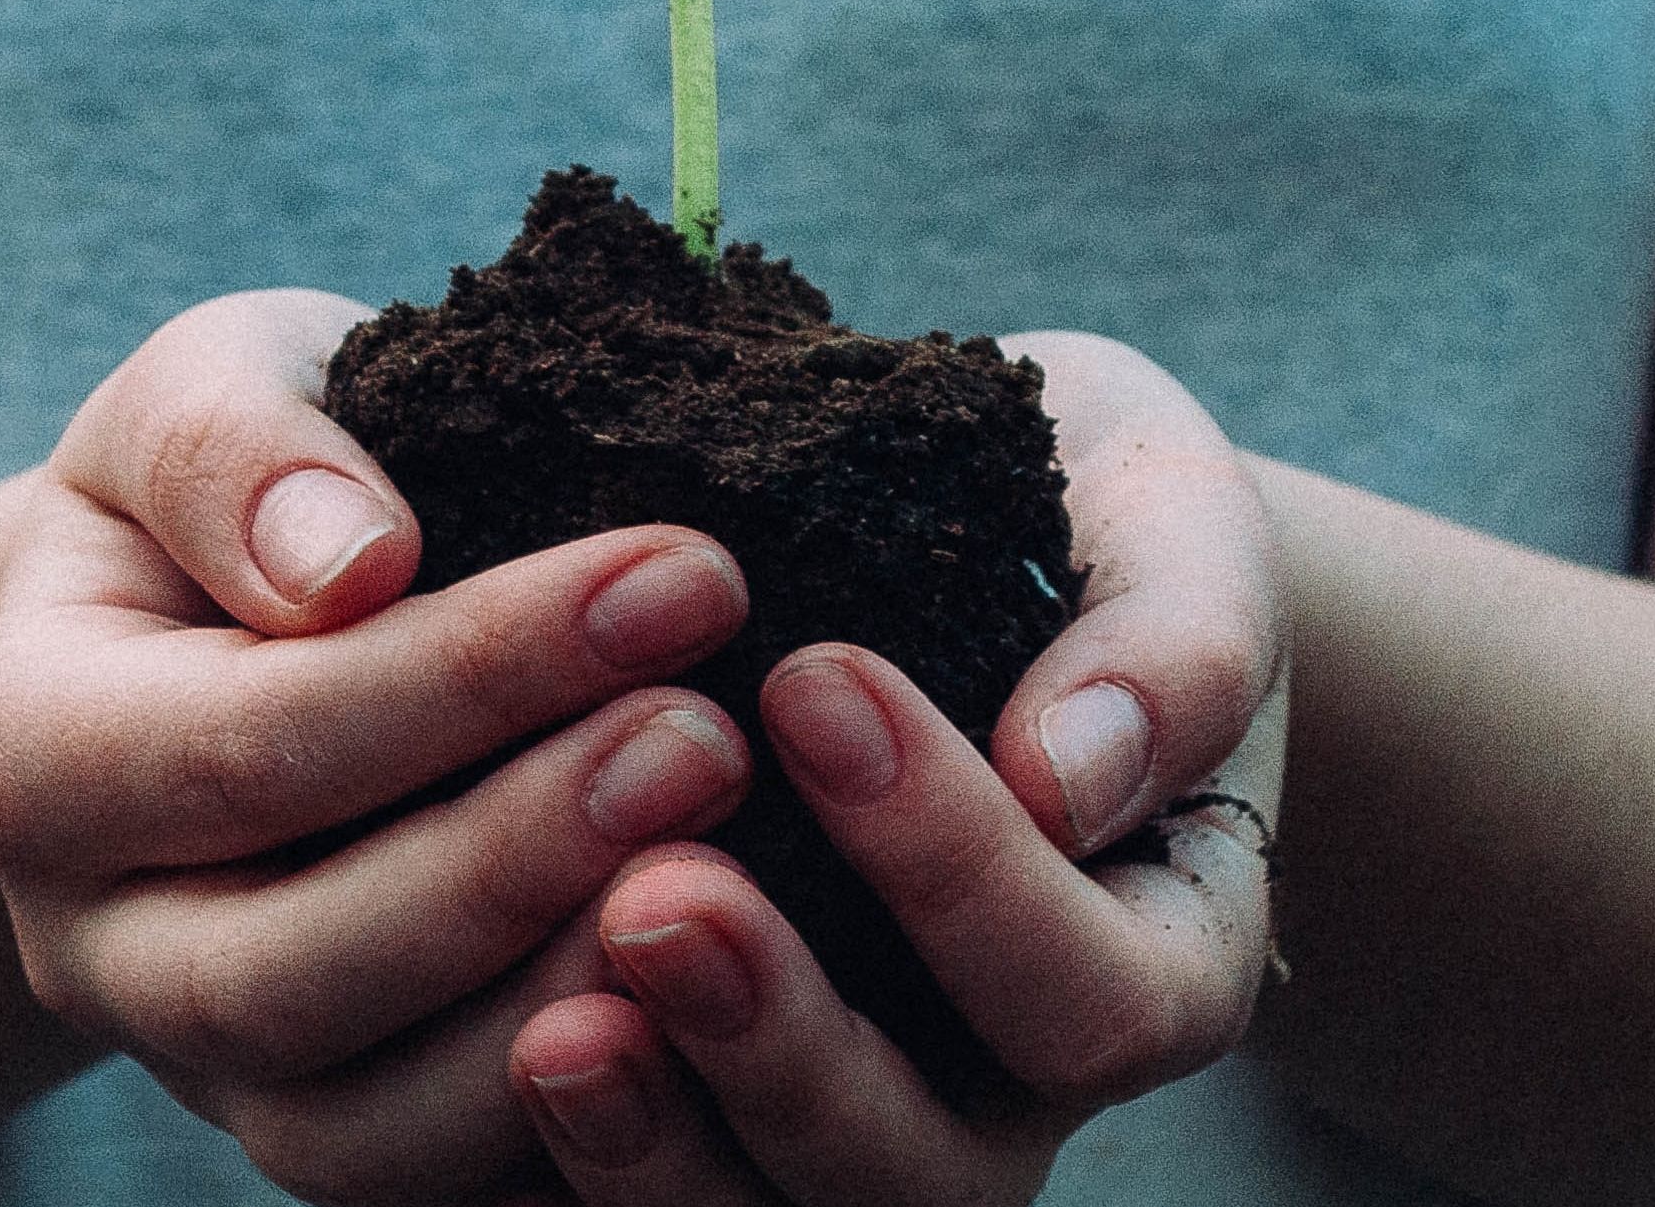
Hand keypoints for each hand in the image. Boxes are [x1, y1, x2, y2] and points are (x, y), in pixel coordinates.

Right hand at [0, 290, 761, 1204]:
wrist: (246, 622)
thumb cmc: (258, 487)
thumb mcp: (208, 389)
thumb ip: (241, 450)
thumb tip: (350, 561)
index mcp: (36, 761)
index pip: (253, 742)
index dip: (476, 671)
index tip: (688, 572)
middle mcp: (101, 953)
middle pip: (291, 972)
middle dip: (518, 859)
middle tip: (716, 739)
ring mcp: (213, 1078)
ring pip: (364, 1136)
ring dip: (557, 1018)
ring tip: (735, 882)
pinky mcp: (343, 1140)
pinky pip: (451, 1193)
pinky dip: (588, 1137)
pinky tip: (728, 1020)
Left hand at [503, 332, 1289, 1205]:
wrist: (963, 535)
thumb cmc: (1084, 516)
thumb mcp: (1167, 517)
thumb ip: (1172, 642)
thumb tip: (1068, 775)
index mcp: (1158, 956)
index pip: (1092, 997)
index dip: (961, 873)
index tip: (815, 679)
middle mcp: (1011, 1088)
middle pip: (923, 1174)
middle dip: (786, 1047)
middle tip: (657, 895)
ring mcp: (855, 1127)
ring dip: (656, 1145)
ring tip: (551, 1032)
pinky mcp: (710, 1121)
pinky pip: (644, 1198)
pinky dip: (556, 1161)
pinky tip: (481, 1054)